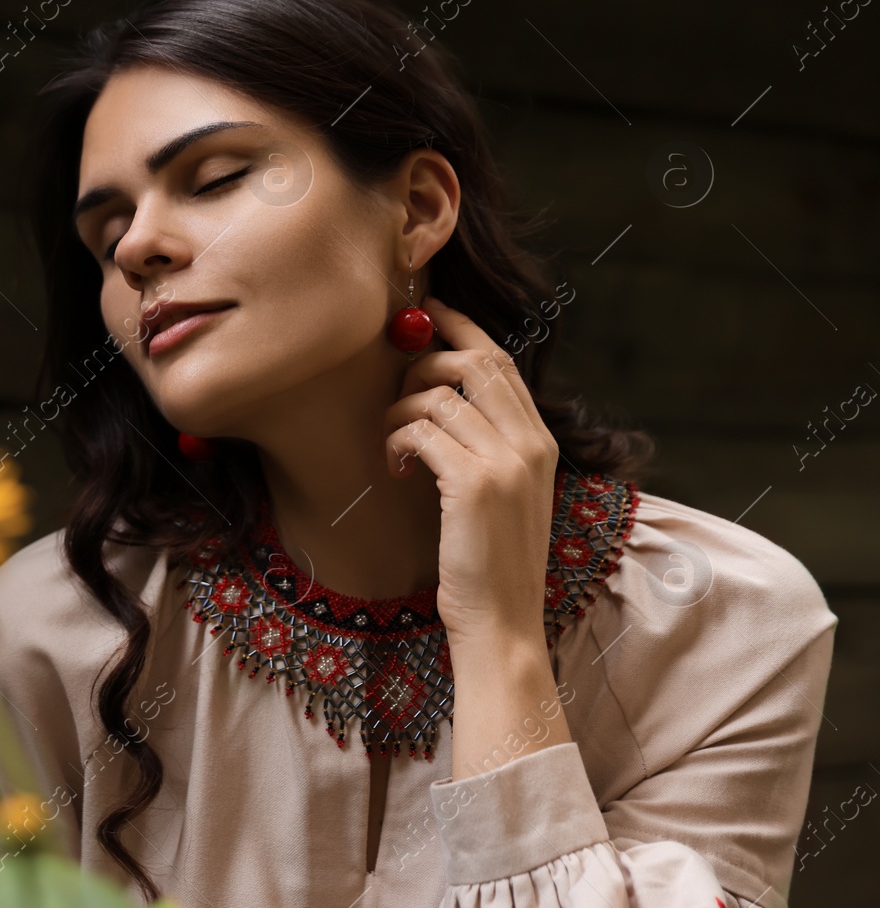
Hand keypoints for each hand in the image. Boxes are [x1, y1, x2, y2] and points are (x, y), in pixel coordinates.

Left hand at [381, 295, 559, 643]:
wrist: (501, 622)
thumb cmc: (487, 561)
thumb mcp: (500, 493)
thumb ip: (486, 444)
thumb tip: (441, 396)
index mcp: (540, 441)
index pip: (501, 361)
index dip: (461, 328)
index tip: (428, 313)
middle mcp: (530, 442)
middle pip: (473, 362)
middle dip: (424, 362)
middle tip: (398, 392)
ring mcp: (506, 461)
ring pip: (439, 393)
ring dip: (400, 410)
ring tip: (394, 447)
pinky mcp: (474, 483)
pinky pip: (421, 429)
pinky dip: (398, 439)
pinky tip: (395, 467)